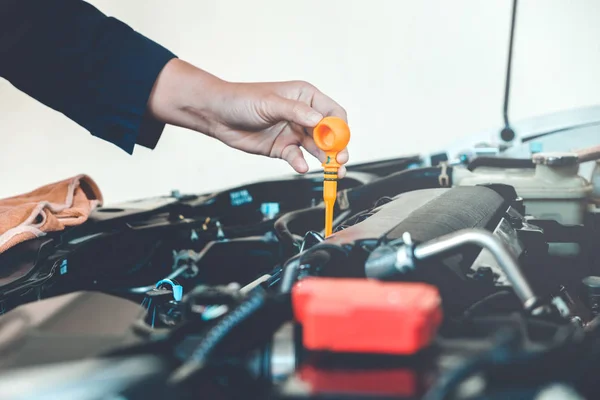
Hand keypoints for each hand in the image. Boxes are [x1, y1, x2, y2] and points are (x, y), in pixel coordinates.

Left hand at [147, 59, 348, 176]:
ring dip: (326, 160)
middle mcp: (304, 115)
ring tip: (334, 173)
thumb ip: (296, 112)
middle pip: (329, 134)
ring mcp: (295, 133)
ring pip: (317, 149)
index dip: (340, 128)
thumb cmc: (243, 100)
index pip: (333, 113)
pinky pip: (297, 157)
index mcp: (306, 97)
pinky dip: (301, 163)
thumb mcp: (270, 102)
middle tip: (340, 161)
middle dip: (337, 148)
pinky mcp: (283, 148)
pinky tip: (301, 167)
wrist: (217, 115)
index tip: (339, 142)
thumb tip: (319, 120)